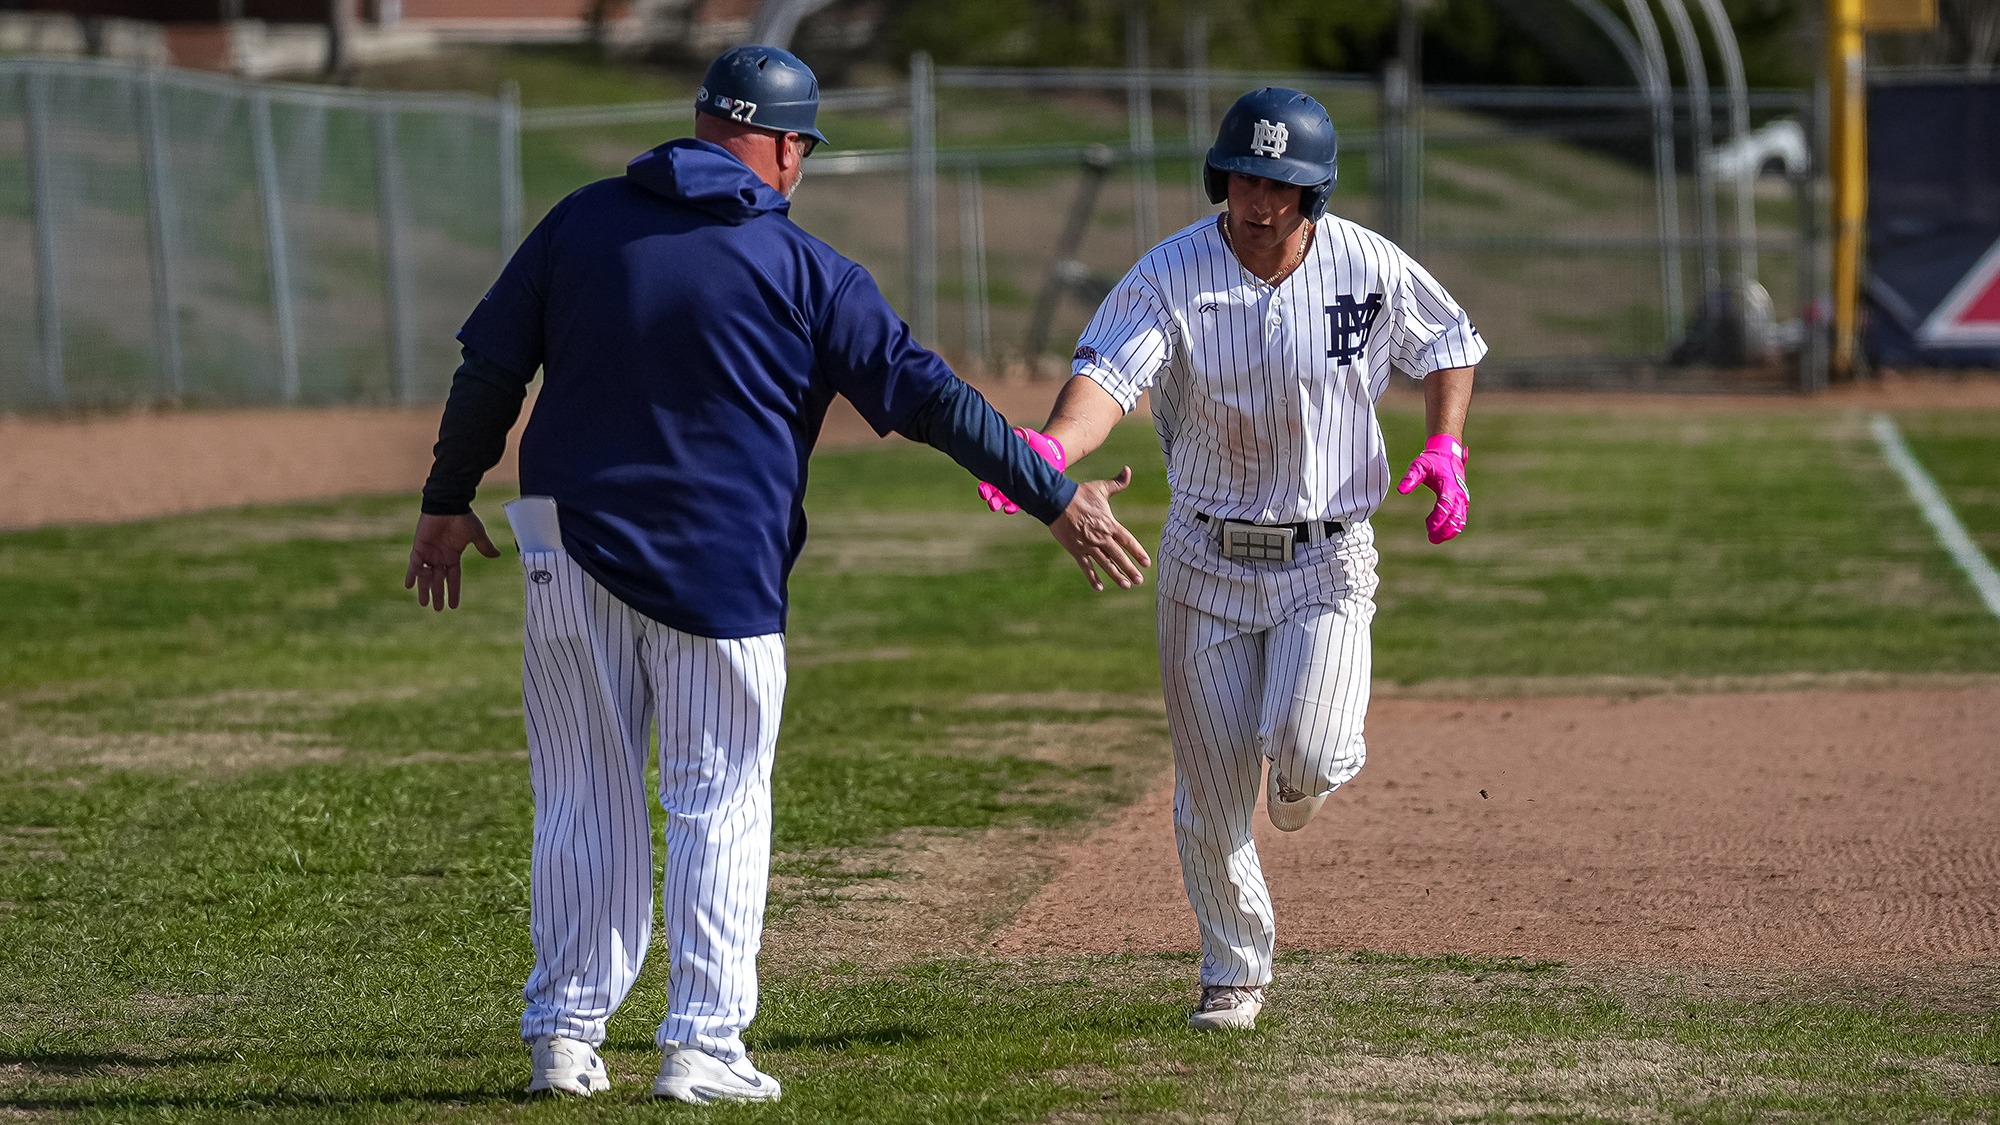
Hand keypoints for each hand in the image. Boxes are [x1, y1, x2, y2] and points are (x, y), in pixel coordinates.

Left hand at [405, 511, 500, 610]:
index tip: (454, 606)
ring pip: (426, 575)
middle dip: (438, 594)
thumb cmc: (463, 518)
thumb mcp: (476, 535)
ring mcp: (429, 552)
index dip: (454, 591)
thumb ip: (484, 546)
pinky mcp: (419, 546)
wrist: (449, 504)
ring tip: (424, 603)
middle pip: (439, 580)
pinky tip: (409, 585)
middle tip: (437, 609)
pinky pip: (414, 563)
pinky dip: (412, 574)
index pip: (453, 578)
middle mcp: (440, 556)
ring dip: (425, 588)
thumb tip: (497, 555)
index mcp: (453, 555)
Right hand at [978, 427, 1066, 513]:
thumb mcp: (1025, 437)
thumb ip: (1017, 435)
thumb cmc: (1035, 443)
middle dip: (989, 496)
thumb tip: (1011, 432)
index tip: (982, 489)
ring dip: (998, 504)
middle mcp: (1007, 480)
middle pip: (994, 491)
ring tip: (994, 506)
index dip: (984, 485)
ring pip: (1004, 500)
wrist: (1052, 452)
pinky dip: (1013, 507)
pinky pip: (1019, 504)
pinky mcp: (1028, 495)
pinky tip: (1008, 509)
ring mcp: (1017, 489)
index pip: (989, 479)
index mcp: (1003, 468)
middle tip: (987, 498)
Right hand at [1049, 466, 1151, 590]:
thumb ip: (1117, 483)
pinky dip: (1092, 578)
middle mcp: (1101, 537)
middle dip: (1130, 569)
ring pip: (1105, 564)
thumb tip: (1128, 470)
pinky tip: (1099, 587)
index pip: (1128, 541)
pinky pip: (1086, 567)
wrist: (1057, 501)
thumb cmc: (1080, 494)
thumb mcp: (1101, 488)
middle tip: (1140, 580)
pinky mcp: (1076, 550)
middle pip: (1119, 556)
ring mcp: (1089, 545)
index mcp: (1110, 524)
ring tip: (1126, 585)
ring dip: (1116, 576)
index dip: (1137, 552)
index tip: (1146, 563)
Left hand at [1396, 433, 1468, 543]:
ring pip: (1460, 519)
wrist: (1447, 454)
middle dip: (1445, 529)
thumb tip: (1401, 491)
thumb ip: (1410, 477)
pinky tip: (1439, 531)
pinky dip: (1453, 527)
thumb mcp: (1418, 465)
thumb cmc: (1431, 461)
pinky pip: (1461, 518)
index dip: (1438, 518)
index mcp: (1449, 486)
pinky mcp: (1462, 502)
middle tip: (1432, 538)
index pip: (1445, 506)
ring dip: (1450, 531)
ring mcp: (1462, 499)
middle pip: (1455, 516)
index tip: (1429, 528)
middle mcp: (1459, 494)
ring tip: (1435, 538)